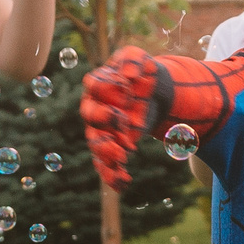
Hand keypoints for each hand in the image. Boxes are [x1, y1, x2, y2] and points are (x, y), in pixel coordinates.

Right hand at [80, 47, 161, 189]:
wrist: (152, 93)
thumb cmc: (142, 73)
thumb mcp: (141, 60)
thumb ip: (133, 60)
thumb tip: (129, 74)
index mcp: (99, 83)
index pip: (96, 85)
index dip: (109, 90)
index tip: (127, 96)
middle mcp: (94, 107)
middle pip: (91, 116)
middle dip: (105, 123)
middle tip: (123, 126)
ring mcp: (100, 129)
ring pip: (95, 142)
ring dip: (106, 152)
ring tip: (121, 159)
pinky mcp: (110, 145)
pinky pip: (105, 163)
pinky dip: (112, 175)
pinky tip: (123, 183)